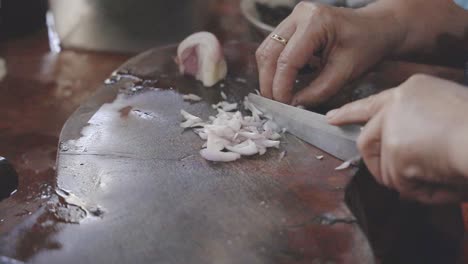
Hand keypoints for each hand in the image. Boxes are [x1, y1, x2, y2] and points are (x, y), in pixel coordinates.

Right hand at [255, 1, 403, 105]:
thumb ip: (317, 91)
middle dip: (269, 82)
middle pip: (269, 53)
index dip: (281, 86)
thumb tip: (292, 104)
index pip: (287, 59)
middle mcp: (299, 15)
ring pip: (266, 51)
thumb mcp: (345, 73)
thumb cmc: (366, 47)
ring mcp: (292, 18)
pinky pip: (272, 49)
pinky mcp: (290, 26)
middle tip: (276, 104)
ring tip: (278, 96)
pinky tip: (283, 83)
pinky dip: (274, 69)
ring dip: (268, 76)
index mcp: (316, 22)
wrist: (375, 29)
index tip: (283, 106)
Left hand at [327, 74, 467, 203]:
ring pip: (384, 167)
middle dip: (376, 166)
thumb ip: (417, 128)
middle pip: (366, 140)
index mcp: (412, 90)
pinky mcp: (395, 147)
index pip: (372, 103)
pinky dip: (420, 192)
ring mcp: (393, 125)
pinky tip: (442, 183)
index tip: (332, 118)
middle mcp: (396, 103)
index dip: (350, 112)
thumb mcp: (449, 116)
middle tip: (393, 177)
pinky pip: (399, 183)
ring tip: (438, 177)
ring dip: (408, 182)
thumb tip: (401, 157)